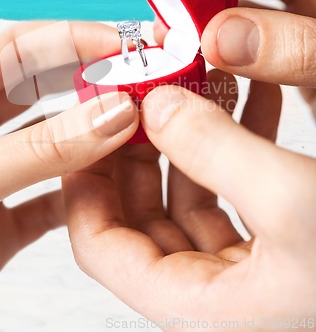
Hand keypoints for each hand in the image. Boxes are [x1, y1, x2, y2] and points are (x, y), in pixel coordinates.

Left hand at [0, 21, 138, 329]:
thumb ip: (42, 147)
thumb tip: (109, 113)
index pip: (16, 50)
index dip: (70, 40)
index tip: (118, 45)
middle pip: (38, 90)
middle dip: (87, 82)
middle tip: (132, 81)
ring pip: (49, 143)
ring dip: (89, 136)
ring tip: (127, 128)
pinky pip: (49, 196)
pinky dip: (80, 191)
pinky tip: (105, 186)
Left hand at [64, 79, 315, 328]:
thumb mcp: (300, 202)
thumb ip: (217, 150)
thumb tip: (159, 108)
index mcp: (204, 304)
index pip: (101, 248)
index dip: (86, 183)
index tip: (91, 123)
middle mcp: (219, 290)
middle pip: (142, 212)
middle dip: (142, 143)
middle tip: (143, 88)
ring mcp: (250, 263)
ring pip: (190, 191)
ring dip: (192, 131)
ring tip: (202, 75)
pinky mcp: (282, 238)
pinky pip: (236, 184)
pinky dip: (235, 137)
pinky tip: (250, 94)